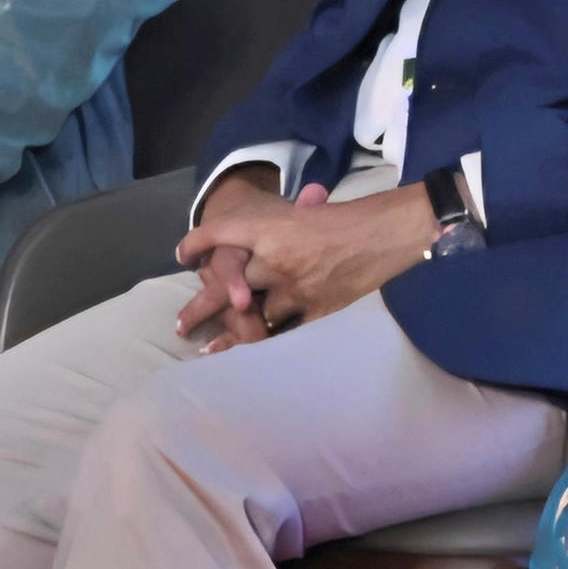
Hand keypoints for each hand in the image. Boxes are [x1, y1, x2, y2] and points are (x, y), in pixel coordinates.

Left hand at [181, 179, 437, 333]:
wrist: (388, 233)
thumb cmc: (351, 218)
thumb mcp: (308, 213)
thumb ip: (283, 223)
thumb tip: (259, 227)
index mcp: (272, 229)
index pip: (220, 234)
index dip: (196, 244)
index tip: (182, 256)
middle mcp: (275, 260)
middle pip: (226, 287)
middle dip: (201, 307)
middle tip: (180, 325)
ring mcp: (295, 289)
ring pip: (252, 317)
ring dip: (231, 332)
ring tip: (207, 349)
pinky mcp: (315, 310)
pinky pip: (284, 331)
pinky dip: (266, 342)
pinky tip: (251, 355)